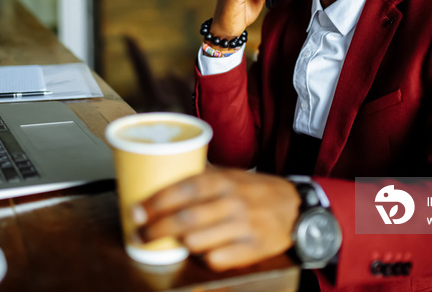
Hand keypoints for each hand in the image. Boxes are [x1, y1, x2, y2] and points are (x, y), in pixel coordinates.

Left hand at [132, 167, 299, 270]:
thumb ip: (201, 176)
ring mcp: (243, 227)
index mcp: (223, 181)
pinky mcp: (253, 249)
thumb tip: (160, 172)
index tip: (136, 211)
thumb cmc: (254, 190)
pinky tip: (202, 252)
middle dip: (155, 230)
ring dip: (179, 244)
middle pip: (184, 220)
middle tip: (141, 234)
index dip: (156, 202)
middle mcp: (232, 202)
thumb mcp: (230, 174)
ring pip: (196, 242)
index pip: (183, 190)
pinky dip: (204, 258)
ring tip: (171, 242)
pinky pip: (217, 259)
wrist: (295, 207)